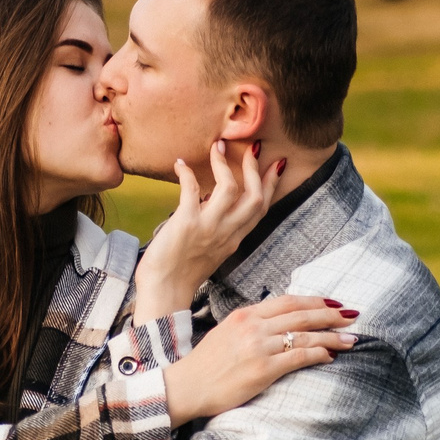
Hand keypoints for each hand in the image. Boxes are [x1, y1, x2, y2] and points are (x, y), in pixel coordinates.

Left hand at [133, 140, 286, 319]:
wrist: (164, 291)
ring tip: (217, 147)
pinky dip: (186, 173)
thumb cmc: (181, 272)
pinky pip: (191, 190)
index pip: (261, 209)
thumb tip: (211, 202)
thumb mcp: (210, 250)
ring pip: (229, 188)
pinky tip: (180, 164)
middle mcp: (227, 233)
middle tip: (250, 148)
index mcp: (234, 239)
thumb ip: (218, 229)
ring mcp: (208, 228)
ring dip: (223, 164)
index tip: (276, 164)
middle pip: (254, 197)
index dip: (271, 185)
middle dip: (255, 168)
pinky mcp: (186, 223)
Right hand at [164, 293, 358, 424]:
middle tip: (352, 316)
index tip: (333, 304)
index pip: (288, 301)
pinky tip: (330, 356)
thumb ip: (250, 325)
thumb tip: (275, 325)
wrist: (186, 386)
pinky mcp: (264, 369)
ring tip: (351, 339)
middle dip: (331, 315)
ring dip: (332, 336)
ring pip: (305, 335)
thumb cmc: (205, 365)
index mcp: (246, 315)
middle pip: (302, 314)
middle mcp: (254, 326)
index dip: (315, 302)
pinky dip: (318, 354)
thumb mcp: (226, 333)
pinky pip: (299, 356)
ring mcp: (260, 346)